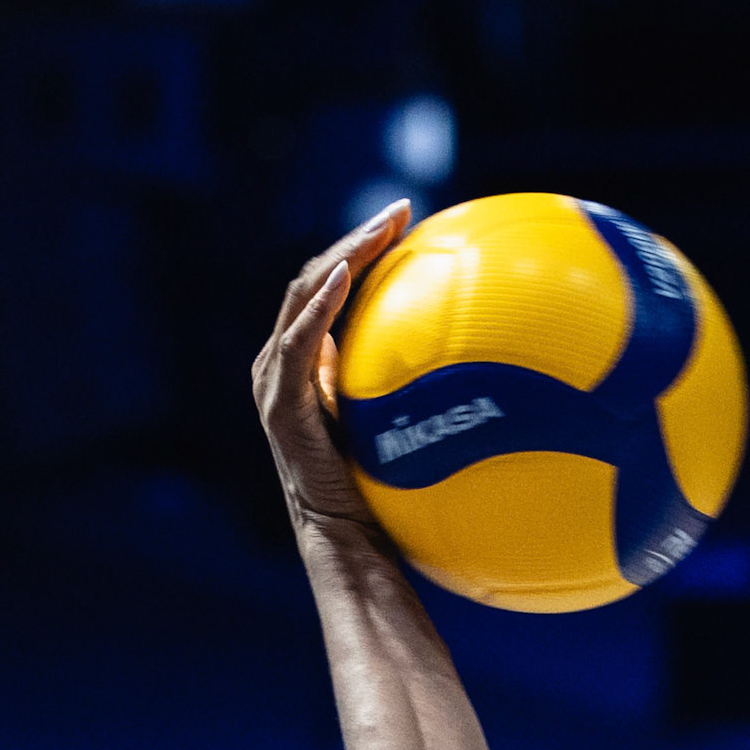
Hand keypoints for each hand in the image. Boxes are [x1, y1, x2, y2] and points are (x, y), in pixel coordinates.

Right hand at [252, 199, 411, 544]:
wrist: (346, 538)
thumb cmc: (379, 492)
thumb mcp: (397, 423)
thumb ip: (408, 382)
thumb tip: (475, 350)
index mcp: (305, 361)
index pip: (329, 287)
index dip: (362, 248)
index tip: (407, 218)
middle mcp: (281, 364)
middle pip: (313, 278)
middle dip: (356, 239)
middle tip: (399, 211)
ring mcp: (274, 382)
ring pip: (303, 295)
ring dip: (341, 256)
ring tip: (378, 229)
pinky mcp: (280, 404)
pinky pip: (297, 342)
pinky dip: (319, 305)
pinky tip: (346, 275)